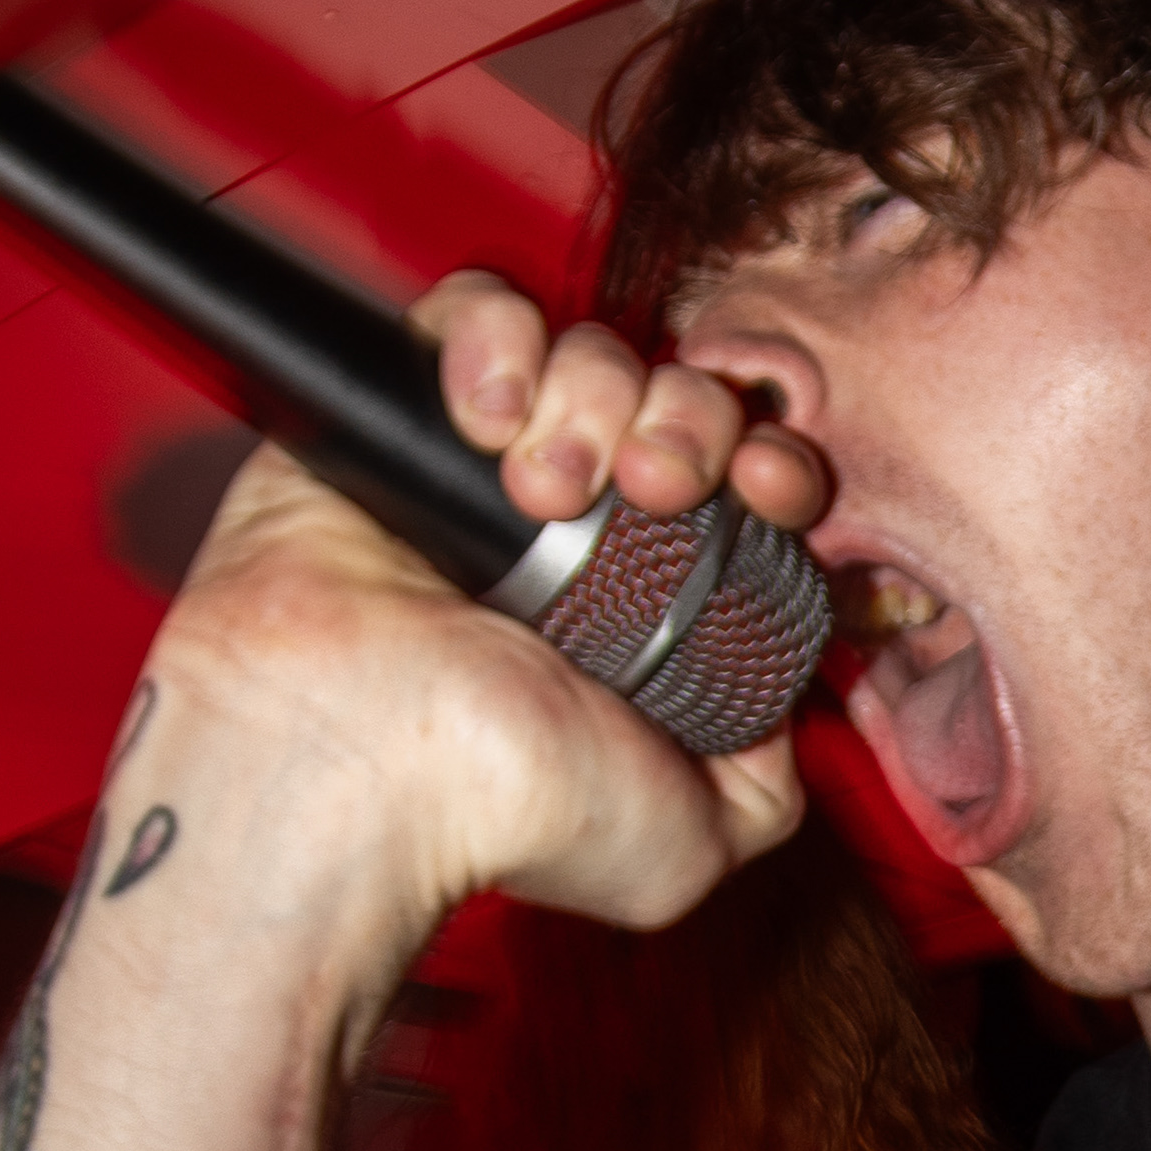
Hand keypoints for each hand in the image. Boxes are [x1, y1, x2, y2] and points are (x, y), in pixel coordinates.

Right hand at [152, 269, 821, 937]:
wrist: (367, 764)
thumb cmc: (508, 814)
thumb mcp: (690, 840)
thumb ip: (760, 784)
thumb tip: (782, 719)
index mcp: (648, 600)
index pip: (744, 484)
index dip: (775, 464)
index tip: (768, 489)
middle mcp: (575, 528)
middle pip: (677, 396)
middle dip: (688, 424)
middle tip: (651, 490)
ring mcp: (484, 465)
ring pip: (588, 351)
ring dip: (594, 401)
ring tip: (545, 489)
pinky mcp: (395, 412)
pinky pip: (473, 310)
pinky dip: (498, 340)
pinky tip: (486, 423)